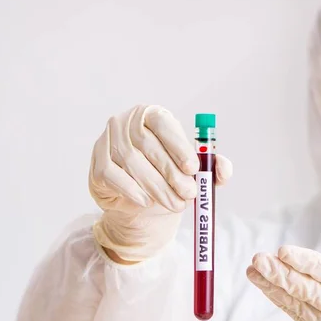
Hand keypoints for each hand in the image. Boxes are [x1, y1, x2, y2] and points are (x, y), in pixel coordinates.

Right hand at [89, 105, 232, 261]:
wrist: (139, 201)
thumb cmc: (168, 178)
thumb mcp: (193, 173)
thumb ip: (211, 169)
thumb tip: (223, 167)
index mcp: (152, 116)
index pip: (163, 123)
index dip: (178, 145)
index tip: (193, 168)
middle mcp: (126, 123)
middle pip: (148, 145)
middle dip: (172, 173)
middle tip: (189, 193)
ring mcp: (108, 142)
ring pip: (132, 163)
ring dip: (157, 187)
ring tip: (176, 204)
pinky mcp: (97, 164)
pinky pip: (113, 176)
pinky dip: (131, 190)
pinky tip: (146, 201)